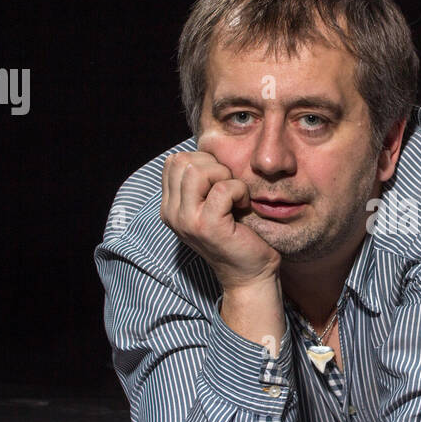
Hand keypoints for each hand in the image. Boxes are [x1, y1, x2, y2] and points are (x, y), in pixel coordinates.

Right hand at [160, 150, 280, 290]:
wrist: (250, 273)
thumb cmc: (238, 234)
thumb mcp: (211, 204)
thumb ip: (201, 181)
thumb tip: (206, 148)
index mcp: (170, 207)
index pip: (174, 161)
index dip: (202, 162)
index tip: (220, 182)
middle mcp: (172, 214)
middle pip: (182, 161)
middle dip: (212, 166)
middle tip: (229, 187)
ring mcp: (187, 221)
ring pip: (197, 170)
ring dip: (224, 176)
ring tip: (234, 196)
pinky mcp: (208, 226)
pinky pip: (222, 188)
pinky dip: (239, 191)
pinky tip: (244, 207)